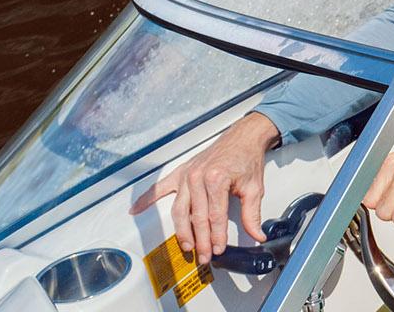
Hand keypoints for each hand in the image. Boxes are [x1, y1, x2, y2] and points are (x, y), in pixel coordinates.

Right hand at [131, 112, 278, 264]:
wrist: (242, 138)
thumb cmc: (246, 160)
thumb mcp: (254, 188)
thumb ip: (252, 214)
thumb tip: (257, 235)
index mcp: (217, 179)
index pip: (215, 216)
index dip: (217, 236)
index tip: (218, 249)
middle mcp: (198, 177)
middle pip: (196, 216)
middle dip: (200, 240)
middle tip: (204, 256)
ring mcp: (186, 175)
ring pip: (179, 209)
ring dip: (181, 230)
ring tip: (187, 246)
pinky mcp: (180, 173)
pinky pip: (160, 187)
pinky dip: (146, 198)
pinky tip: (136, 209)